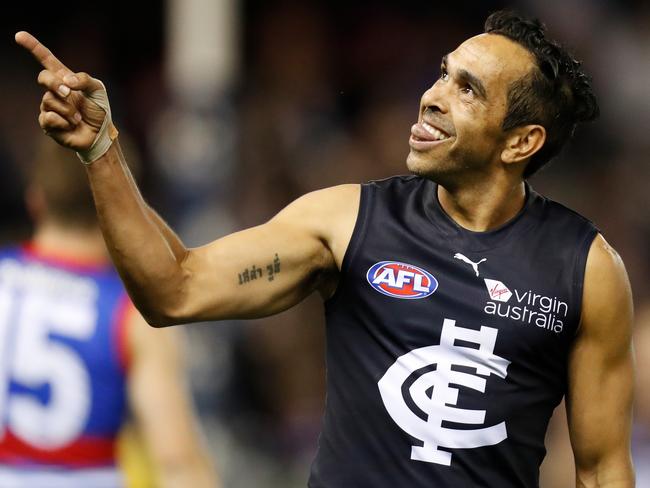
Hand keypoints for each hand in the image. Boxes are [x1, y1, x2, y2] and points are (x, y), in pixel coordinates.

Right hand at [15, 31, 108, 152]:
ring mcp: (49, 106)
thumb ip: (84, 80)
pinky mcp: (47, 123)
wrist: (100, 134)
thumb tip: (66, 81)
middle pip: (43, 77)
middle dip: (54, 84)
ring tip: (78, 118)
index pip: (46, 59)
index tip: (19, 35)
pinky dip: (64, 122)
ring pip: (49, 100)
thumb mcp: (98, 90)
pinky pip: (49, 118)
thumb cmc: (99, 110)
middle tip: (68, 93)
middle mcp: (54, 90)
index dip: (33, 47)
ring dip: (68, 110)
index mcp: (64, 78)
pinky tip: (71, 125)